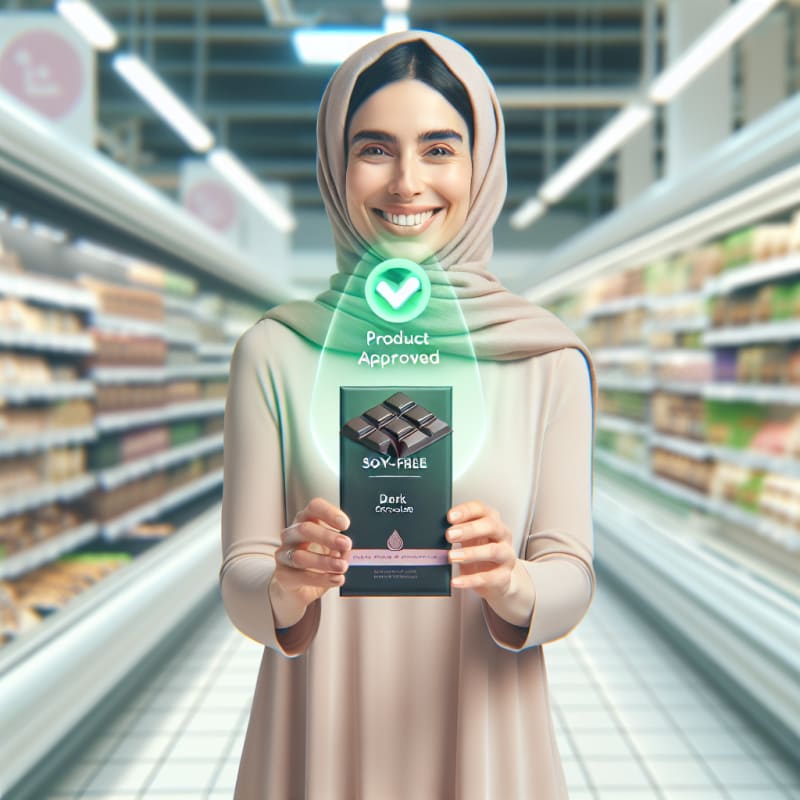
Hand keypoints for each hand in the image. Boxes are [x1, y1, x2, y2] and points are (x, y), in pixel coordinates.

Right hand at [269, 497, 351, 626]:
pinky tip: (336, 579)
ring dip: (325, 561)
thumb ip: (341, 547)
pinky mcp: (283, 575)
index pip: (314, 508)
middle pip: (305, 529)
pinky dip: (321, 579)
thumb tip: (349, 551)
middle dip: (328, 537)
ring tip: (342, 566)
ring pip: (300, 555)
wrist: (300, 587)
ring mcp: (284, 554)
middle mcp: (292, 534)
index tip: (345, 524)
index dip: (329, 513)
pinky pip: (300, 576)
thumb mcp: (333, 549)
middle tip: (347, 545)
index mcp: (306, 521)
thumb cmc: (318, 561)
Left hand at [446, 501, 516, 601]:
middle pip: (491, 525)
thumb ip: (456, 531)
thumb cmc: (479, 552)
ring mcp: (506, 556)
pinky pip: (489, 578)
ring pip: (493, 551)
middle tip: (449, 535)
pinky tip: (456, 581)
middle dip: (469, 529)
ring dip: (471, 553)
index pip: (481, 509)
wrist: (496, 579)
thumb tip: (433, 531)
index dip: (466, 511)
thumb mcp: (468, 538)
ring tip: (452, 557)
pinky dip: (470, 580)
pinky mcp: (504, 576)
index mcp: (492, 521)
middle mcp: (502, 535)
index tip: (450, 516)